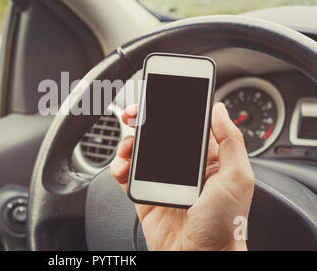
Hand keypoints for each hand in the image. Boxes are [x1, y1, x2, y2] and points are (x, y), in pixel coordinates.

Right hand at [110, 102, 254, 250]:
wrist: (197, 258)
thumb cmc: (223, 225)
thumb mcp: (237, 178)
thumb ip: (231, 141)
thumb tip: (219, 109)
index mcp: (207, 158)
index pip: (186, 125)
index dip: (171, 110)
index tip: (157, 100)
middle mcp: (183, 166)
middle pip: (157, 134)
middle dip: (142, 121)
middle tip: (133, 116)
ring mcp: (162, 179)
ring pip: (139, 150)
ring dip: (128, 143)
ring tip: (127, 148)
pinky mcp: (145, 193)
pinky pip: (127, 174)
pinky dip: (119, 166)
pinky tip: (122, 168)